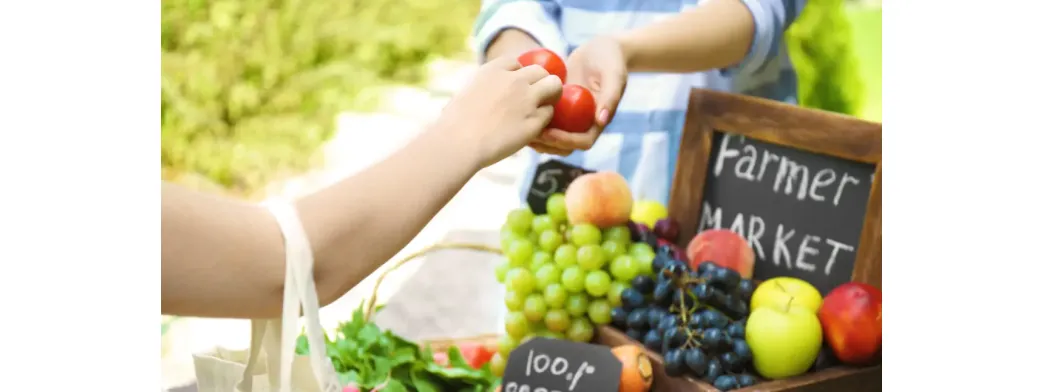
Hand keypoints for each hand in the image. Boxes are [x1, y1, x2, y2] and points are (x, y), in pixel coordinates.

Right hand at [437, 56, 563, 167]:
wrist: (459, 142)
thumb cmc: (454, 124)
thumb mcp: (465, 93)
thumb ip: (481, 88)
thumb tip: (481, 94)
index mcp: (494, 70)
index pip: (516, 62)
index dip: (517, 75)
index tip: (513, 87)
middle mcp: (514, 80)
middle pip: (540, 71)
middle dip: (539, 82)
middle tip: (535, 98)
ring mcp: (527, 99)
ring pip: (554, 86)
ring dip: (550, 96)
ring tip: (542, 109)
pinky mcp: (534, 120)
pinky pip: (549, 113)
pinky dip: (543, 120)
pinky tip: (532, 128)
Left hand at [530, 36, 627, 155]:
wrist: (600, 48)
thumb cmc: (610, 59)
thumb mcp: (614, 74)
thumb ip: (611, 96)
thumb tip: (601, 120)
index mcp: (597, 121)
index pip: (583, 142)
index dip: (566, 141)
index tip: (549, 132)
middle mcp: (582, 122)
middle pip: (564, 145)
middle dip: (547, 143)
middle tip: (529, 133)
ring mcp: (568, 116)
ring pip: (551, 136)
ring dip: (536, 136)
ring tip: (518, 125)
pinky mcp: (557, 106)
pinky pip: (543, 118)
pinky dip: (531, 118)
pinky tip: (517, 110)